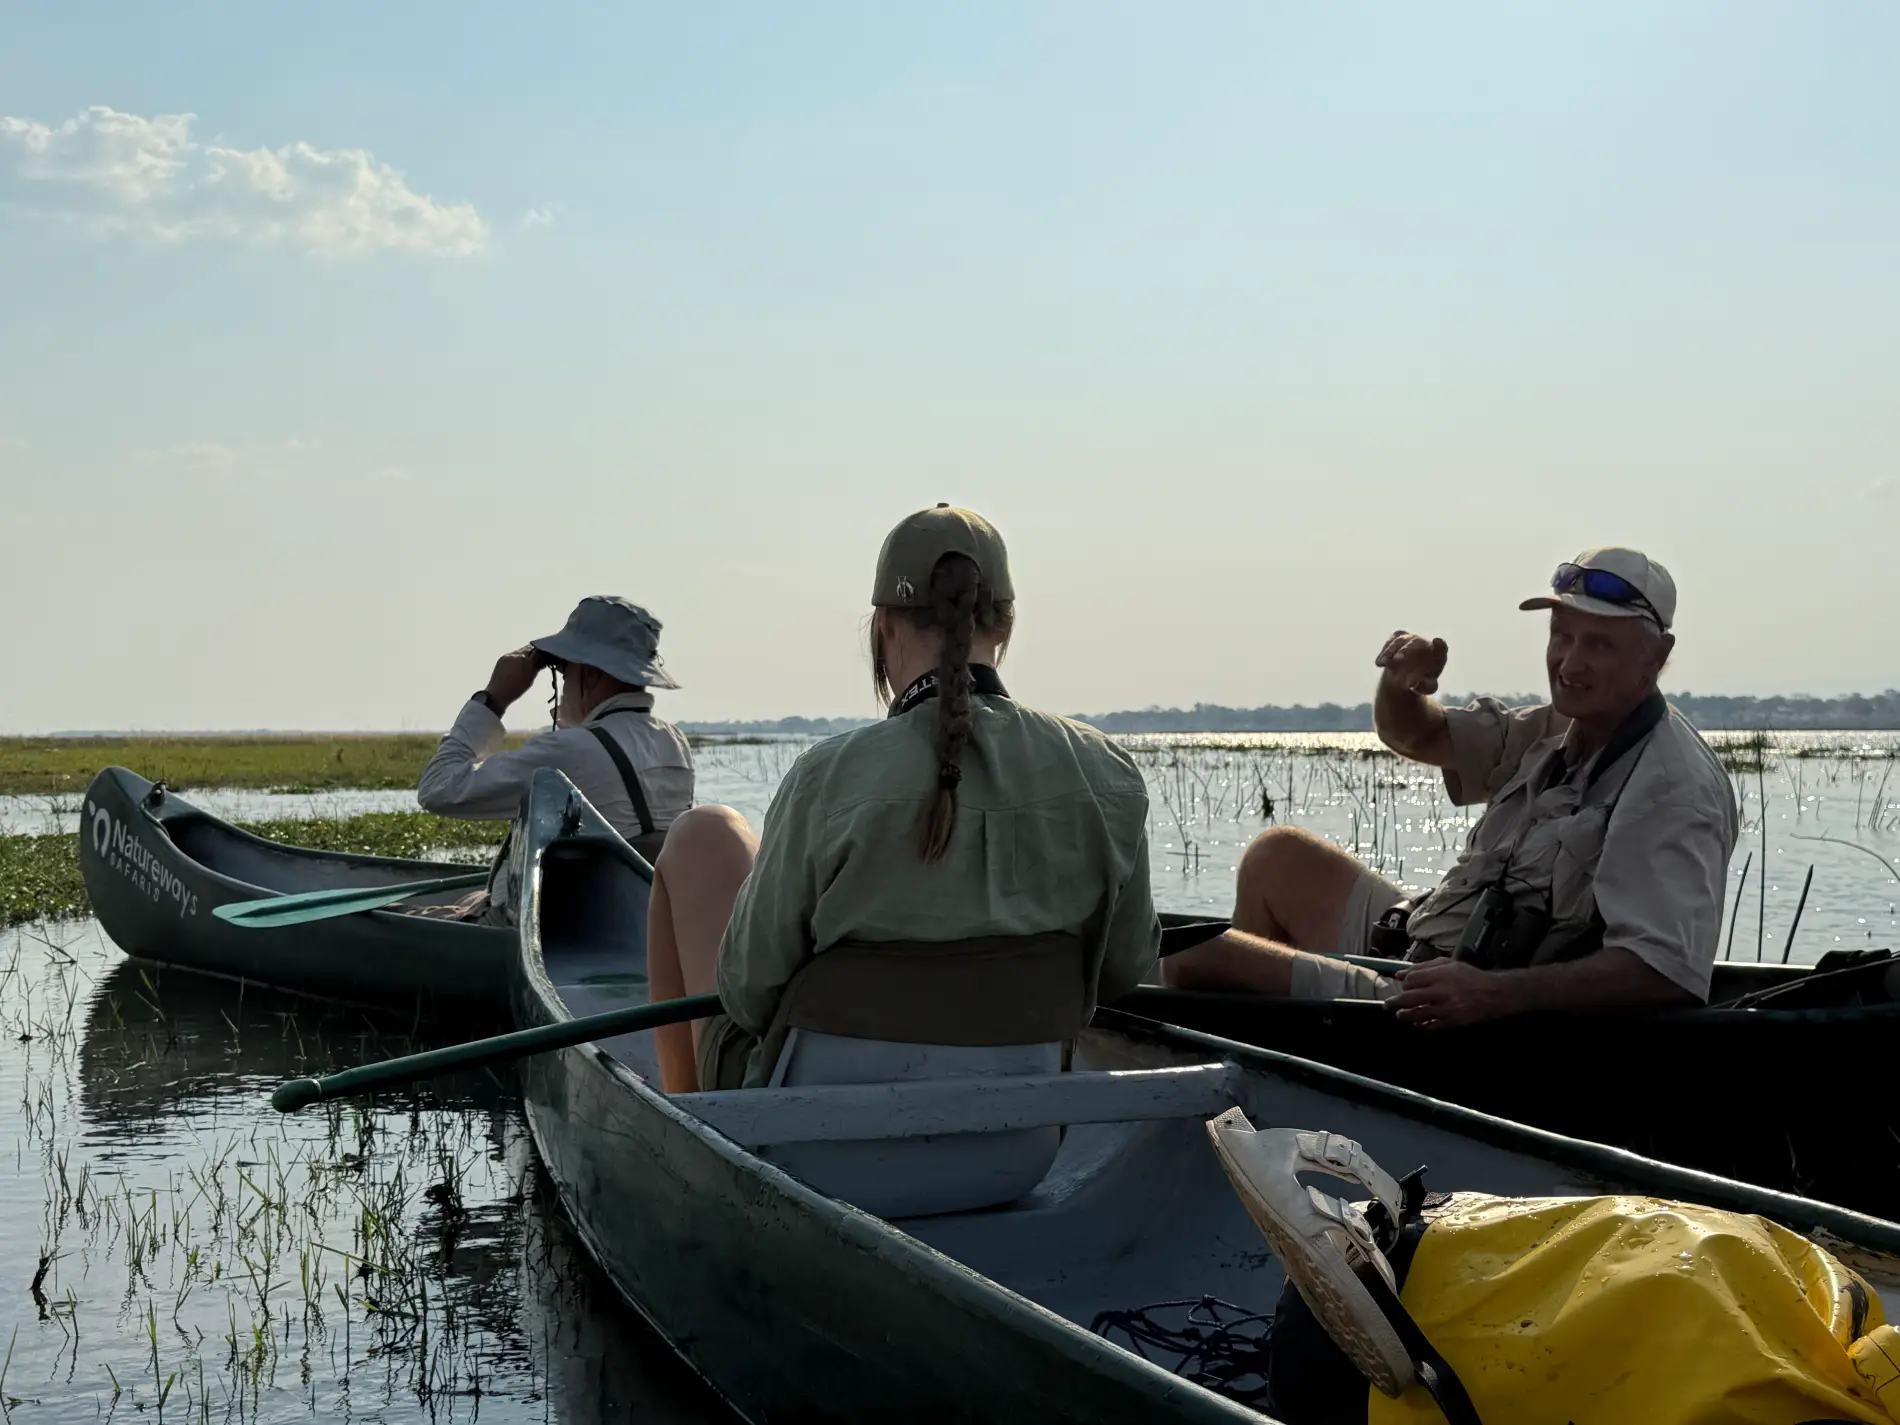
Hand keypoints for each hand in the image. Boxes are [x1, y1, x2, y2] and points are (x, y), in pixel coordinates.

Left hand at [484, 646, 541, 710]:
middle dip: (534, 652)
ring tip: (526, 663)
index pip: (538, 651)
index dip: (543, 653)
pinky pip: (513, 654)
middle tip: (537, 659)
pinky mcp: (502, 657)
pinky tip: (517, 665)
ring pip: (520, 651)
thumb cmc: (516, 689)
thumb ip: (537, 667)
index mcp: (526, 660)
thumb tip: (543, 660)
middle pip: (529, 648)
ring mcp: (509, 655)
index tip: (545, 657)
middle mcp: (517, 655)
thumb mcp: (530, 678)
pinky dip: (517, 657)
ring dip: (525, 654)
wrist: (498, 693)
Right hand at [1375, 630, 1448, 695]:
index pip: (1441, 648)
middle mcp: (1425, 643)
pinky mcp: (1397, 638)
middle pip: (1417, 642)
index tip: (1437, 641)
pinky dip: (1384, 652)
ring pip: (1400, 640)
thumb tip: (1411, 683)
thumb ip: (1424, 686)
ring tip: (1383, 663)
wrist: (1406, 677)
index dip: (1439, 645)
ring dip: (1390, 651)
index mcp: (1438, 655)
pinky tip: (1379, 663)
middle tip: (1398, 658)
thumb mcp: (1426, 688)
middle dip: (1407, 649)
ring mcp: (1410, 639)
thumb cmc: (1421, 682)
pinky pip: (1390, 642)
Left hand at [1390, 958, 1519, 1029]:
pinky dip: (1422, 1024)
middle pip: (1410, 998)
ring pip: (1418, 1014)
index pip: (1412, 980)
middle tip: (1388, 1004)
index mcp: (1441, 975)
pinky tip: (1417, 1023)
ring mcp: (1446, 1009)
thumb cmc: (1469, 976)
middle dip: (1395, 1002)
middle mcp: (1442, 992)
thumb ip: (1423, 967)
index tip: (1404, 985)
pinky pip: (1431, 1025)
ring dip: (1405, 1015)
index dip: (1405, 983)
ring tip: (1400, 1014)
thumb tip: (1400, 974)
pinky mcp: (1452, 1021)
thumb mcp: (1448, 964)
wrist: (1493, 994)